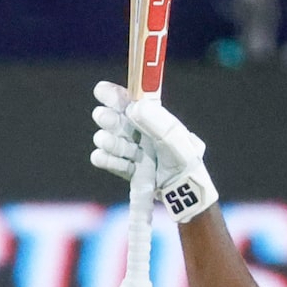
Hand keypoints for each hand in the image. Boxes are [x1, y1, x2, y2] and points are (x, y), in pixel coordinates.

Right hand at [90, 81, 219, 222]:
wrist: (185, 197)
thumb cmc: (185, 163)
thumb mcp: (176, 140)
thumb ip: (157, 123)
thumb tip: (135, 106)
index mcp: (156, 121)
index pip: (133, 102)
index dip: (116, 95)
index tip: (100, 90)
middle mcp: (143, 135)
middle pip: (119, 122)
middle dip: (109, 119)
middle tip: (101, 115)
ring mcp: (135, 153)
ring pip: (113, 142)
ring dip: (108, 140)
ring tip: (104, 140)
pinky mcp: (129, 172)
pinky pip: (111, 162)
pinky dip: (106, 159)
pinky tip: (100, 156)